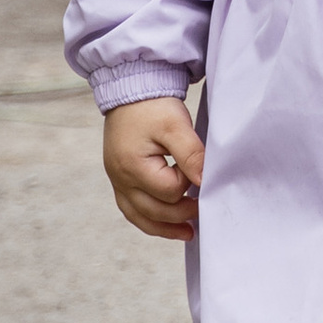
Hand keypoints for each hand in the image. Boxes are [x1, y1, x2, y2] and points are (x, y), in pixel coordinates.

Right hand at [103, 96, 203, 239]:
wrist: (132, 90)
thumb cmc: (152, 106)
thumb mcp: (176, 125)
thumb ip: (192, 154)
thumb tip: (205, 182)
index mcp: (132, 165)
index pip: (169, 191)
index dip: (187, 183)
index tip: (194, 166)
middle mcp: (120, 178)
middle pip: (154, 211)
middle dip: (181, 212)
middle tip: (204, 208)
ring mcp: (117, 181)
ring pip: (140, 217)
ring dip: (165, 226)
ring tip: (189, 232)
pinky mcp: (119, 180)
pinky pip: (132, 210)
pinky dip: (150, 220)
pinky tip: (167, 225)